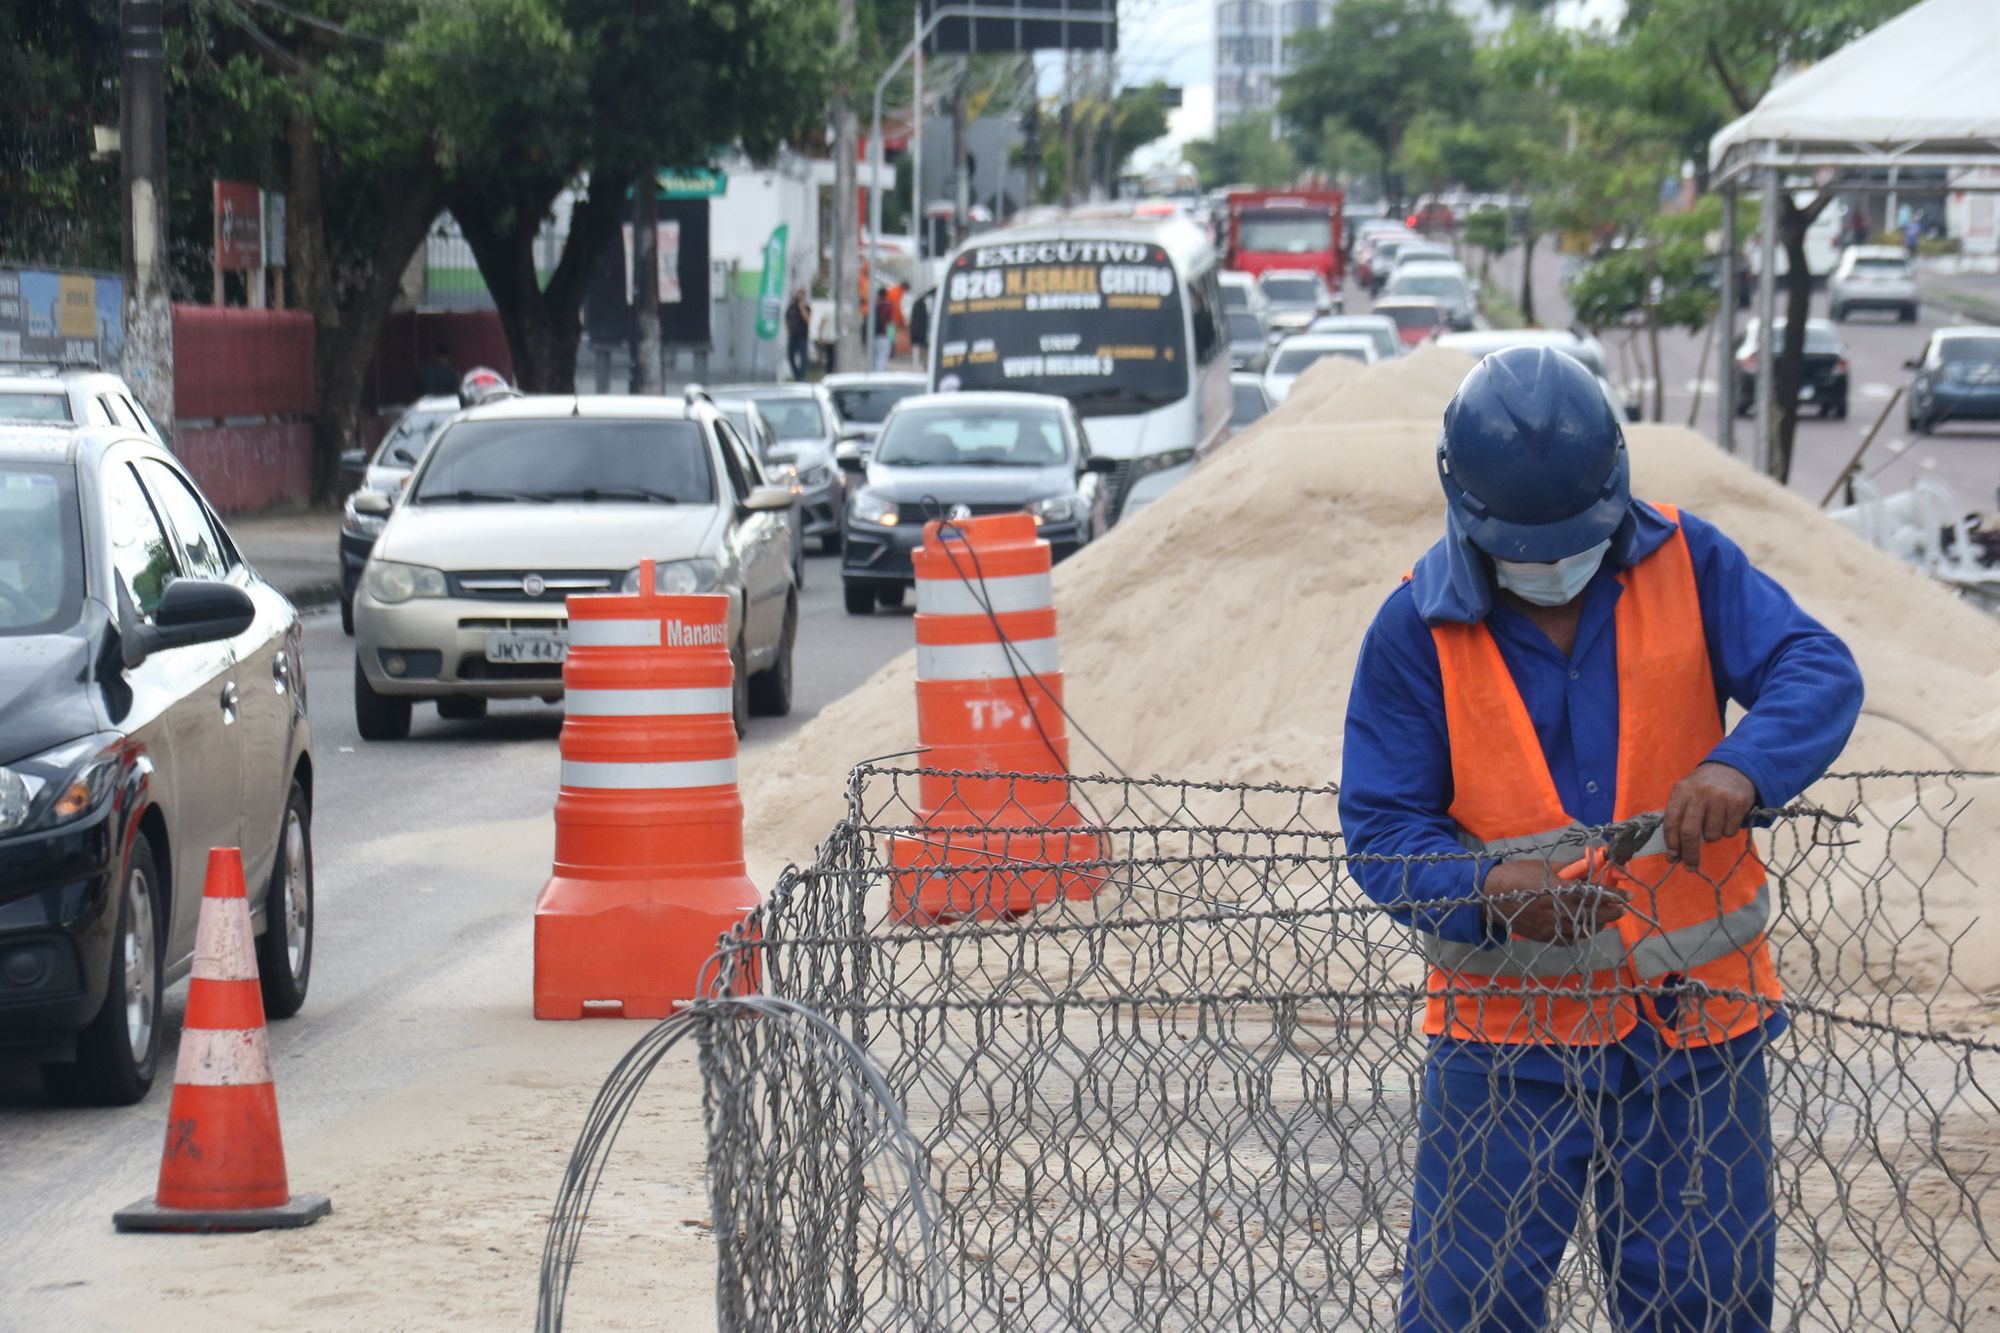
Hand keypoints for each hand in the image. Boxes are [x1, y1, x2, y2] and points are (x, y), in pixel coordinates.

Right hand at [1482, 859, 1629, 943]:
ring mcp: (1552, 927)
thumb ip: (1568, 870)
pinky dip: (1579, 935)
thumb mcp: (1544, 866)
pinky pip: (1569, 940)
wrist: (1489, 895)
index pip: (1596, 895)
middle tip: (1620, 909)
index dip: (1614, 895)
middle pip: (1595, 915)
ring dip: (1597, 924)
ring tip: (1601, 918)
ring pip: (1584, 931)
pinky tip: (1580, 928)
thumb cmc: (1517, 875)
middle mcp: (1560, 911)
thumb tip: (1588, 867)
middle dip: (1612, 912)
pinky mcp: (1544, 937)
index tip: (1627, 896)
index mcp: (1561, 890)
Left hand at [1663, 762, 1756, 864]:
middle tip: (1690, 866)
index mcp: (1681, 790)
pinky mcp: (1738, 803)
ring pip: (1711, 835)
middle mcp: (1699, 793)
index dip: (1671, 843)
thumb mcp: (1687, 792)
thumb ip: (1680, 815)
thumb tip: (1675, 850)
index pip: (1671, 821)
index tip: (1672, 857)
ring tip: (1713, 823)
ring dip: (1711, 837)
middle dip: (1689, 854)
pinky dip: (1727, 831)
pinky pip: (1729, 831)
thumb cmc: (1704, 787)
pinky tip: (1727, 817)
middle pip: (1690, 833)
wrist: (1733, 768)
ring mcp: (1720, 798)